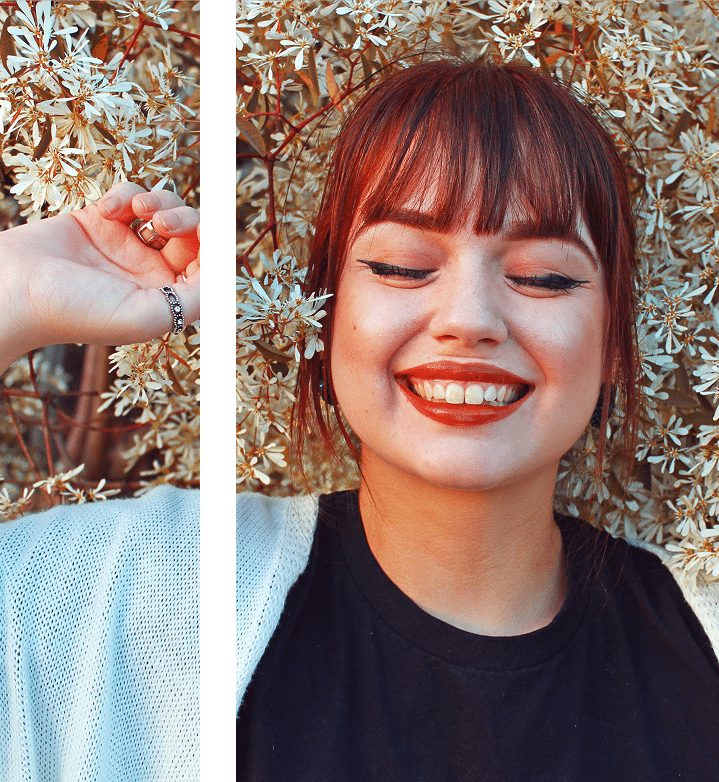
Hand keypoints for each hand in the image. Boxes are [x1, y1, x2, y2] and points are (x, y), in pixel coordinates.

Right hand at [0, 182, 199, 369]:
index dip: (213, 245)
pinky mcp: (99, 221)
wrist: (13, 290)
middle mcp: (149, 271)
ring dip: (160, 200)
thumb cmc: (78, 311)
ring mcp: (125, 245)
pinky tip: (106, 209)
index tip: (202, 233)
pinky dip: (124, 194)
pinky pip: (128, 195)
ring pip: (164, 209)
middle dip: (185, 218)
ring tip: (138, 209)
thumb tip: (224, 276)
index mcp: (165, 297)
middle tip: (161, 222)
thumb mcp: (148, 316)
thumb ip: (195, 299)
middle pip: (191, 233)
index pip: (208, 266)